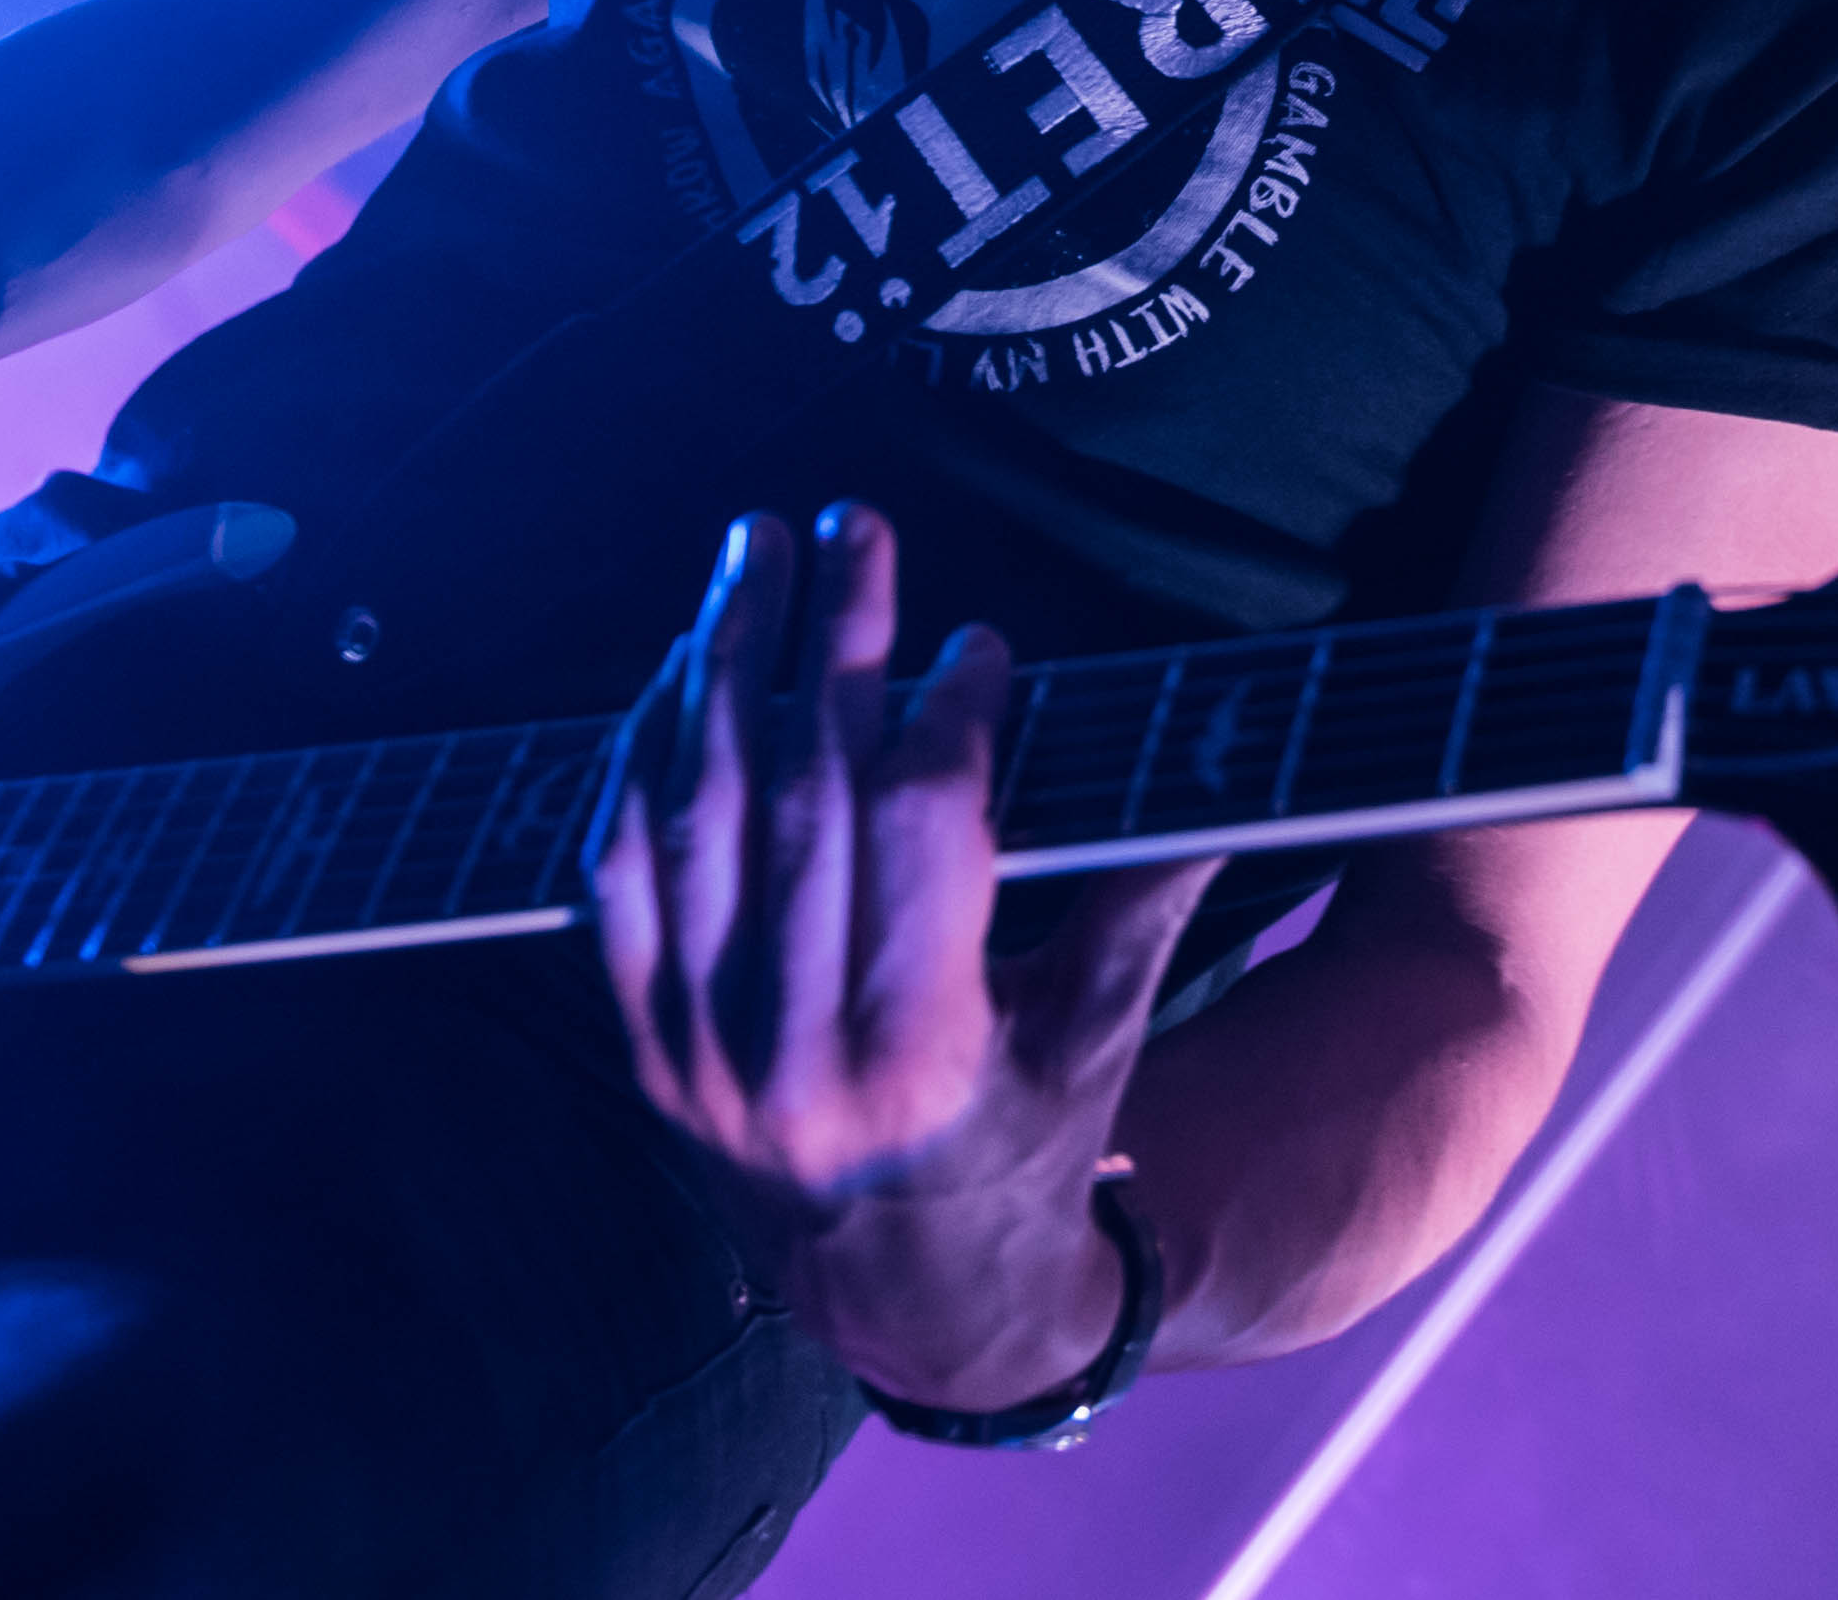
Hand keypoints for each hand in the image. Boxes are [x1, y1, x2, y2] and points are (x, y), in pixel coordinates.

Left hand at [590, 503, 1218, 1409]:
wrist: (910, 1310)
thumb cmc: (1025, 1156)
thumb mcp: (1099, 1046)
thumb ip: (1142, 904)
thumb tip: (1220, 768)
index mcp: (923, 1058)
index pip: (919, 837)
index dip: (945, 719)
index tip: (978, 640)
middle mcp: (795, 1058)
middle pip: (801, 801)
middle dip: (830, 644)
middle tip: (854, 526)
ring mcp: (700, 1055)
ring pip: (693, 820)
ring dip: (720, 666)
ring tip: (751, 552)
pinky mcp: (646, 1050)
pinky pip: (617, 879)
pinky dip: (641, 762)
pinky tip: (681, 672)